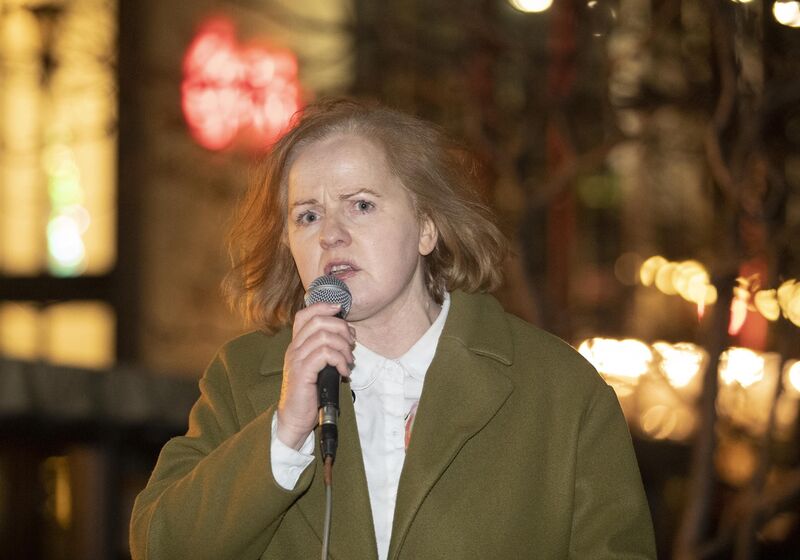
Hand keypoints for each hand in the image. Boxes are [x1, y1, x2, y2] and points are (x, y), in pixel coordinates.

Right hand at [276, 302, 354, 449]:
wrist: (295, 417)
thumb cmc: (309, 392)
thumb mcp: (318, 366)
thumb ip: (326, 350)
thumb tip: (347, 335)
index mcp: (296, 344)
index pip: (304, 314)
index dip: (323, 306)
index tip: (340, 310)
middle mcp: (294, 348)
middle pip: (318, 321)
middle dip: (341, 328)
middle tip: (351, 343)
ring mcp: (297, 359)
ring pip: (324, 337)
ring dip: (343, 347)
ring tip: (349, 360)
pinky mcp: (303, 372)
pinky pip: (325, 354)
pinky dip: (340, 360)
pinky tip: (344, 371)